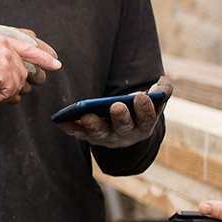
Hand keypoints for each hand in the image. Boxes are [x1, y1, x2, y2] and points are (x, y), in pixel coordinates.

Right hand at [0, 22, 59, 103]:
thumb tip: (10, 81)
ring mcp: (8, 57)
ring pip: (16, 86)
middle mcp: (6, 44)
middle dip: (14, 86)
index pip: (28, 44)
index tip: (55, 64)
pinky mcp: (7, 71)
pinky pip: (7, 95)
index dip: (43, 56)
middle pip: (25, 73)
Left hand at [55, 78, 172, 148]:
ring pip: (99, 133)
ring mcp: (106, 137)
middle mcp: (126, 135)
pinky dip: (69, 127)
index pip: (147, 119)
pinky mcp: (89, 135)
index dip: (145, 109)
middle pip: (123, 128)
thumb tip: (162, 84)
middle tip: (116, 106)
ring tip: (86, 115)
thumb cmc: (140, 106)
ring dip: (93, 125)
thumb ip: (162, 90)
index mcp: (144, 125)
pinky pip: (78, 132)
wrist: (126, 123)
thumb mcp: (155, 98)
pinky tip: (60, 120)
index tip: (141, 97)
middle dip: (120, 117)